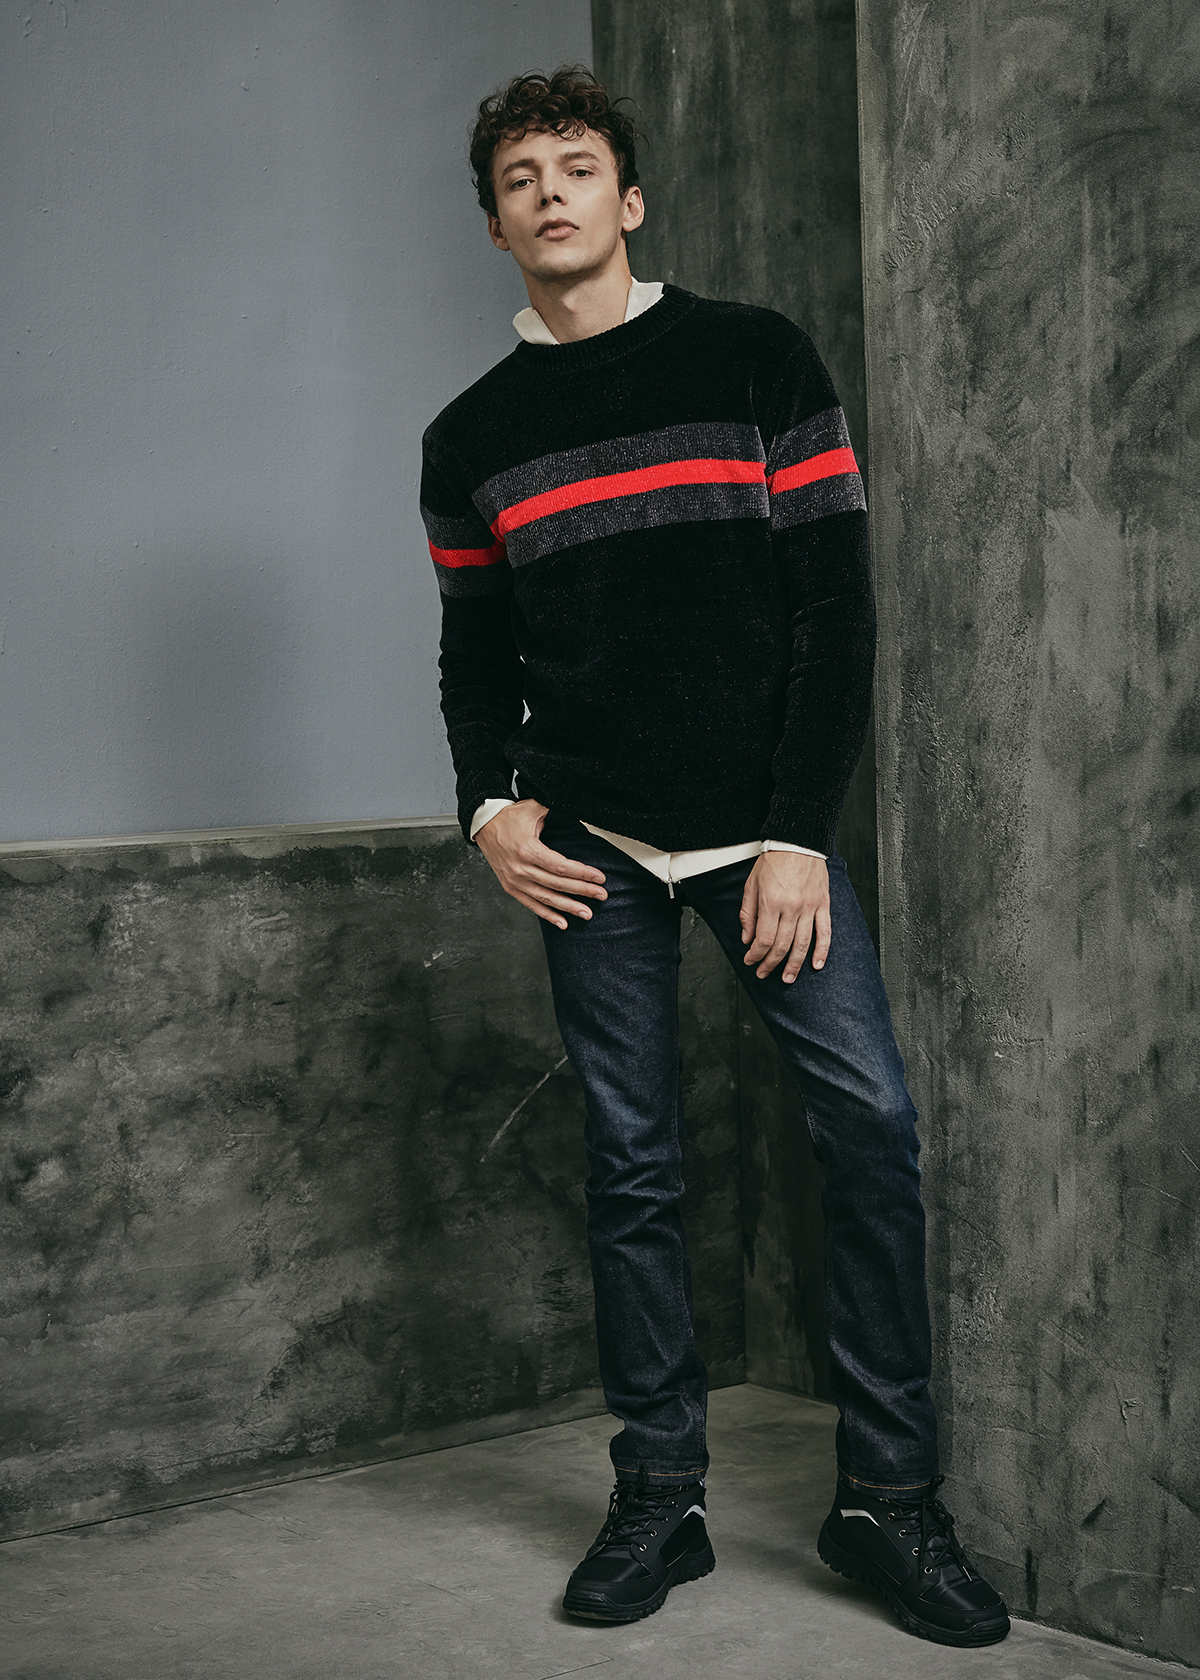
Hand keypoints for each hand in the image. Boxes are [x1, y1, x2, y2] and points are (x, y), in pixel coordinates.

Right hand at [475, 800, 606, 930]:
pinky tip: (563, 922)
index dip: (582, 873)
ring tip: (587, 913)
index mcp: (528, 849)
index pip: (561, 866)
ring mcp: (514, 880)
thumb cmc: (509, 817)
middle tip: (602, 895)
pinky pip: (531, 904)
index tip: (599, 878)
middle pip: (557, 884)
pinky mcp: (510, 886)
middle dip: (582, 891)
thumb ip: (555, 807)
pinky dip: (547, 915)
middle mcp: (520, 868)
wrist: (483, 824)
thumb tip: (577, 804)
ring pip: (546, 898)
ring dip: (568, 907)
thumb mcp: (533, 807)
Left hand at [739, 852, 830, 981]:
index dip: (755, 955)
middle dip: (770, 964)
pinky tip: (816, 965)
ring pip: (802, 944)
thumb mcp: (751, 885)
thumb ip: (748, 913)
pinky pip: (825, 932)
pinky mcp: (823, 905)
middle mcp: (791, 907)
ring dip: (794, 965)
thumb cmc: (774, 861)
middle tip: (763, 973)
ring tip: (787, 978)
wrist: (798, 841)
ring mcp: (809, 907)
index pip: (763, 939)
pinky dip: (822, 951)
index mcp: (771, 902)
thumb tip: (747, 938)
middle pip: (781, 945)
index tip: (750, 960)